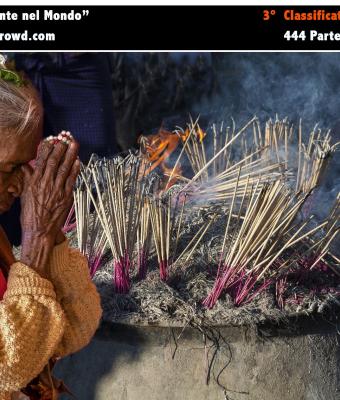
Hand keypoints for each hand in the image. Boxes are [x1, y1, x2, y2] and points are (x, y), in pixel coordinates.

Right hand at [20, 138, 79, 277]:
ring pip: (64, 168)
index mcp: (34, 182)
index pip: (41, 160)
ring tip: (74, 144)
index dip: (47, 148)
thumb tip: (26, 166)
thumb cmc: (30, 214)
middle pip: (54, 161)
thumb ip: (27, 178)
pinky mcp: (66, 197)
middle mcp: (45, 183)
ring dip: (70, 155)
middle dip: (60, 148)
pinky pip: (72, 180)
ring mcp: (57, 190)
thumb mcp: (25, 194)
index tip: (51, 138)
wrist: (39, 231)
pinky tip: (78, 161)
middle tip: (65, 137)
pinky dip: (75, 170)